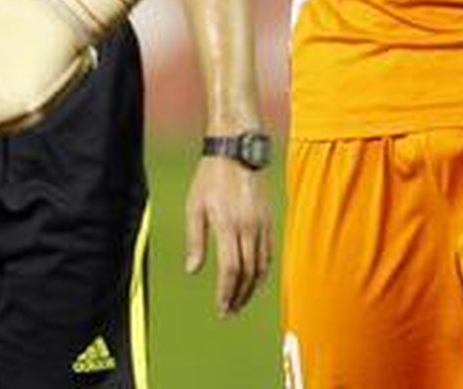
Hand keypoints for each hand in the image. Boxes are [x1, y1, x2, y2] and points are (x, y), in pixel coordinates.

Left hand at [184, 155, 273, 315]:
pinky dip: (263, 271)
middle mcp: (248, 227)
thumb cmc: (210, 178)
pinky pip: (269, 252)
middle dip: (239, 295)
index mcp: (228, 224)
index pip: (231, 269)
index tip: (221, 308)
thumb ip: (195, 240)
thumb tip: (193, 270)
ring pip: (262, 265)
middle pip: (248, 272)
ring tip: (240, 301)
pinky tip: (254, 279)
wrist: (236, 152)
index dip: (226, 292)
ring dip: (252, 287)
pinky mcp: (268, 219)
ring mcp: (261, 223)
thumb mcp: (194, 207)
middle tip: (229, 311)